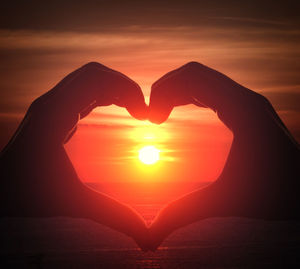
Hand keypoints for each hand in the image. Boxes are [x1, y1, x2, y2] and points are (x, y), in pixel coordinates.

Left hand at [0, 62, 148, 249]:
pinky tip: (119, 110)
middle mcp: (51, 102)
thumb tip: (147, 238)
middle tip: (143, 112)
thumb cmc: (28, 195)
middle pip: (94, 73)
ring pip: (89, 79)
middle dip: (125, 87)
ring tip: (136, 111)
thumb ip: (113, 216)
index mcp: (55, 115)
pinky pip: (84, 91)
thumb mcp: (74, 203)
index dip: (127, 90)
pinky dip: (106, 95)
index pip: (96, 81)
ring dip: (116, 89)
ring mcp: (51, 104)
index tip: (145, 115)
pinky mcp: (54, 111)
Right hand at [148, 62, 299, 249]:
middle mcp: (245, 97)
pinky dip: (187, 96)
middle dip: (164, 89)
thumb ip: (184, 214)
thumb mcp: (225, 202)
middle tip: (150, 117)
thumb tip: (148, 237)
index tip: (149, 119)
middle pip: (194, 73)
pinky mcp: (244, 107)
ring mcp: (245, 100)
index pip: (192, 78)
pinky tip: (175, 113)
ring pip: (201, 79)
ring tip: (158, 116)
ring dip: (175, 91)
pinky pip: (209, 90)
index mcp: (241, 109)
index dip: (163, 91)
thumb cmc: (276, 195)